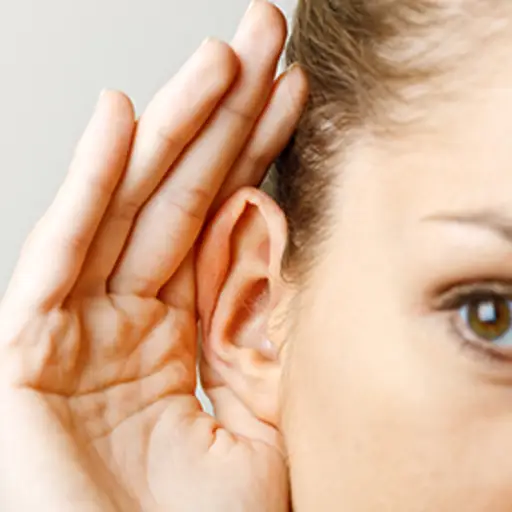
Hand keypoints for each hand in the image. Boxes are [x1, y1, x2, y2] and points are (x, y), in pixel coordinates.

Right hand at [0, 2, 307, 510]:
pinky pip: (62, 251)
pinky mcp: (28, 346)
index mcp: (182, 332)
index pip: (225, 220)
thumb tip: (272, 231)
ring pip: (133, 206)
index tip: (294, 97)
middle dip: (223, 115)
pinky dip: (88, 184)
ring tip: (219, 59)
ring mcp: (78, 324)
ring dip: (174, 127)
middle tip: (261, 42)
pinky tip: (119, 118)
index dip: (259, 154)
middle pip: (183, 195)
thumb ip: (262, 327)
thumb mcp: (258, 415)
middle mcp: (129, 315)